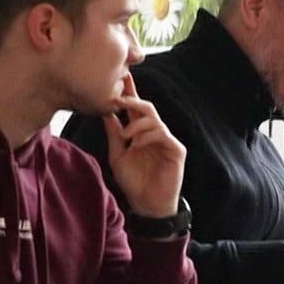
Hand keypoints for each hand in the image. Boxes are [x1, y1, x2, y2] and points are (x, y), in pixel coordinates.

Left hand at [103, 75, 185, 219]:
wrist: (147, 205)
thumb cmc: (134, 182)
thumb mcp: (117, 155)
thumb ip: (114, 134)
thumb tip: (106, 112)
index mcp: (141, 133)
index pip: (136, 108)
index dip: (130, 93)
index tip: (121, 77)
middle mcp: (155, 133)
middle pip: (147, 107)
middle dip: (132, 99)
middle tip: (117, 98)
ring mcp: (167, 141)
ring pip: (154, 119)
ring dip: (136, 123)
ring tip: (126, 135)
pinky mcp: (176, 150)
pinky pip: (162, 134)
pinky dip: (147, 136)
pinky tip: (137, 144)